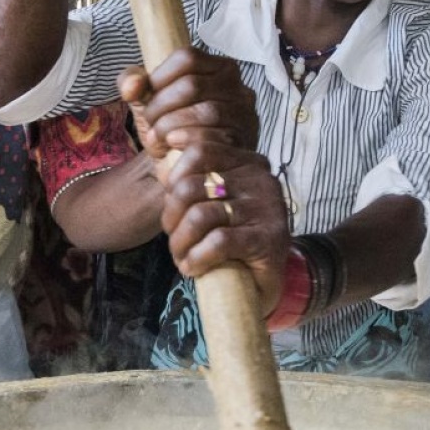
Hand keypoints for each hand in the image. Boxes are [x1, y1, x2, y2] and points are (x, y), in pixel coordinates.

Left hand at [118, 46, 257, 159]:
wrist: (184, 170)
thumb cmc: (171, 129)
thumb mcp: (148, 101)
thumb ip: (133, 83)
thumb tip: (132, 85)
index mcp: (219, 69)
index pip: (188, 57)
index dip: (159, 76)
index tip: (147, 95)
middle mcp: (239, 89)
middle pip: (192, 85)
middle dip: (160, 105)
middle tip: (149, 121)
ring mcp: (244, 118)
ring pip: (205, 112)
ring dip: (169, 126)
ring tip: (157, 137)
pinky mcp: (242, 145)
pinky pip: (214, 139)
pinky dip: (184, 143)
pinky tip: (171, 147)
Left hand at [162, 142, 289, 316]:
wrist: (265, 279)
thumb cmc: (233, 236)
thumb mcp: (213, 202)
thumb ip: (192, 180)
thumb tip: (161, 166)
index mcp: (245, 162)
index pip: (200, 150)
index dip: (173, 171)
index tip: (165, 191)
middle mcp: (258, 178)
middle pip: (191, 186)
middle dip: (171, 216)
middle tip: (173, 237)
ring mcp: (266, 207)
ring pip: (200, 216)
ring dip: (180, 242)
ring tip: (181, 257)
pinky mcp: (268, 238)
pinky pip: (218, 241)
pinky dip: (197, 257)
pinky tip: (193, 267)